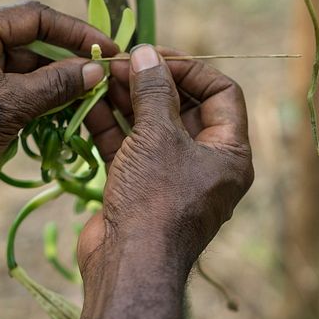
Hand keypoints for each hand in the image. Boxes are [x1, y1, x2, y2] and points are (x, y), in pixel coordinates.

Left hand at [0, 1, 117, 218]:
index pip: (35, 17)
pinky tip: (64, 120)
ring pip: (25, 73)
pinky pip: (12, 94)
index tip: (109, 48)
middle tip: (107, 79)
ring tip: (93, 103)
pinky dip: (37, 106)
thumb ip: (55, 85)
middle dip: (68, 64)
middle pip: (32, 45)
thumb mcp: (8, 105)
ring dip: (55, 89)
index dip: (76, 32)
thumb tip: (97, 69)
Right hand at [78, 45, 253, 277]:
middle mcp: (205, 164)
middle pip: (183, 108)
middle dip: (152, 83)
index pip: (222, 94)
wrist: (128, 265)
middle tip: (121, 63)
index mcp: (229, 153)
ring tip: (100, 77)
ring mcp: (170, 177)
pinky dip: (111, 125)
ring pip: (151, 126)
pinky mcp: (138, 188)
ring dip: (127, 100)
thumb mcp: (158, 136)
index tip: (155, 57)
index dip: (191, 70)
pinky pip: (129, 147)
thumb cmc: (156, 198)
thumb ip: (153, 91)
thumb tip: (146, 54)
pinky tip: (88, 102)